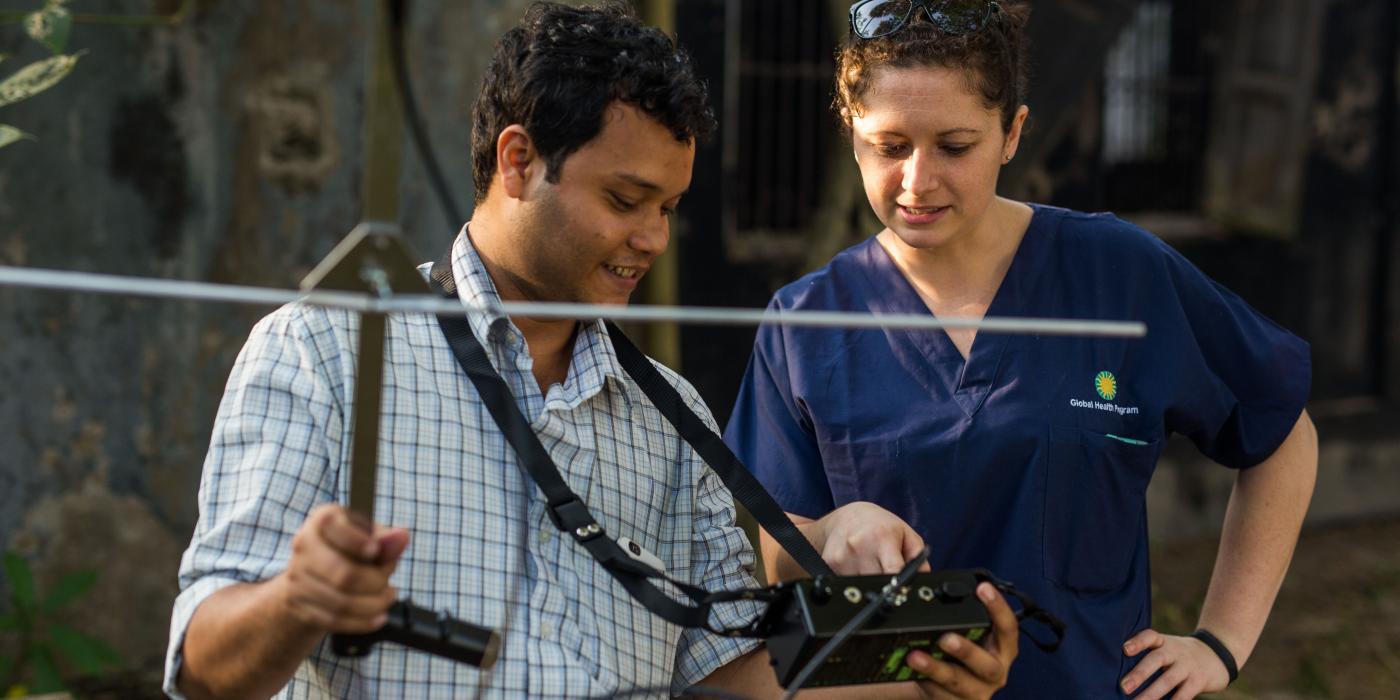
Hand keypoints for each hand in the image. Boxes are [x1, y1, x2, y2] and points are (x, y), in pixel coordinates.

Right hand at [275, 504, 409, 633]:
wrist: (317, 573)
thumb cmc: (351, 549)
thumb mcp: (371, 537)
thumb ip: (386, 540)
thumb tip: (402, 536)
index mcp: (322, 520)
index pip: (335, 529)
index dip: (358, 543)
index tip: (374, 550)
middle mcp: (303, 545)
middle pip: (343, 574)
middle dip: (375, 583)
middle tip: (389, 585)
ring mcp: (297, 576)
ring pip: (340, 602)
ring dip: (372, 605)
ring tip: (386, 599)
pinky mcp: (298, 604)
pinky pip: (333, 620)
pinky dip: (362, 622)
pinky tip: (378, 617)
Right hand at [812, 501, 930, 574]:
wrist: (847, 517)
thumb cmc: (880, 525)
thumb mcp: (906, 534)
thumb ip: (919, 558)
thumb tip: (923, 580)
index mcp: (882, 537)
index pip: (893, 571)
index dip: (899, 585)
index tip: (902, 591)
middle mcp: (860, 546)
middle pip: (877, 582)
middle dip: (884, 582)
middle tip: (885, 571)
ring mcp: (843, 555)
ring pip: (862, 585)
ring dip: (868, 580)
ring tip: (870, 564)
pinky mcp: (830, 562)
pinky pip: (845, 582)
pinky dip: (854, 578)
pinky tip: (857, 565)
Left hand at [906, 582, 1018, 698]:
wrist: (949, 687)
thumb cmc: (958, 651)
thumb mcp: (966, 630)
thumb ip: (957, 611)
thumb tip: (928, 578)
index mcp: (1002, 648)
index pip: (1009, 627)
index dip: (998, 608)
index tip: (982, 588)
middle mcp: (995, 671)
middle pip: (988, 665)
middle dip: (966, 651)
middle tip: (946, 638)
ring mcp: (976, 691)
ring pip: (958, 682)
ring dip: (935, 668)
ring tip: (914, 655)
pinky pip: (940, 694)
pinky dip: (925, 681)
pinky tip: (910, 670)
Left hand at [1120, 629, 1230, 698]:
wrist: (1216, 654)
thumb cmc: (1179, 655)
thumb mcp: (1167, 647)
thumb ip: (1149, 656)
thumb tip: (1122, 677)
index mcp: (1163, 642)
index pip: (1150, 636)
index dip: (1138, 642)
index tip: (1125, 649)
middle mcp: (1175, 651)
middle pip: (1156, 659)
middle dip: (1140, 673)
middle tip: (1124, 687)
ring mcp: (1188, 666)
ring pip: (1168, 679)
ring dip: (1152, 693)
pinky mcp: (1198, 681)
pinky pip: (1185, 694)